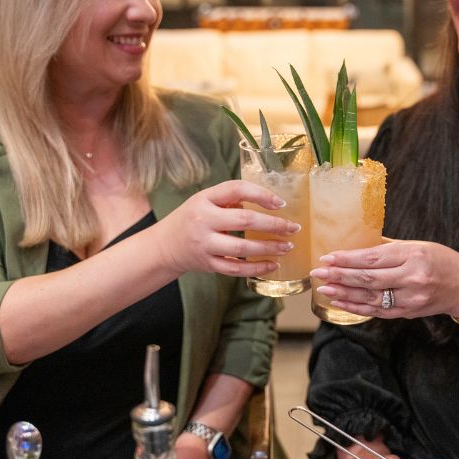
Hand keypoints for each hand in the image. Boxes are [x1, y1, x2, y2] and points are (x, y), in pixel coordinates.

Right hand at [157, 180, 300, 277]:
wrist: (165, 246)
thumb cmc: (192, 218)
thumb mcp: (205, 200)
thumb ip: (231, 198)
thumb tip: (269, 201)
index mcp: (204, 199)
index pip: (236, 189)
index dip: (261, 194)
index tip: (281, 203)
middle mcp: (203, 221)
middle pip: (244, 221)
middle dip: (273, 225)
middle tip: (293, 228)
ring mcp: (204, 245)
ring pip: (242, 249)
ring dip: (269, 248)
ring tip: (287, 246)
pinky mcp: (208, 264)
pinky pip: (236, 269)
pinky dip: (257, 268)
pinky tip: (273, 265)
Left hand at [310, 239, 458, 318]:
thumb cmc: (441, 260)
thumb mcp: (418, 246)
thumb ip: (388, 248)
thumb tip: (357, 245)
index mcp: (412, 256)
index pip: (372, 258)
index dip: (347, 259)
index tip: (327, 258)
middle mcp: (411, 278)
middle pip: (368, 279)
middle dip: (339, 276)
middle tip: (318, 273)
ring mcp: (410, 299)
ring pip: (370, 298)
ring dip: (344, 294)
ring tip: (324, 289)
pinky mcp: (408, 313)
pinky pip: (378, 311)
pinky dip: (357, 307)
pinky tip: (341, 303)